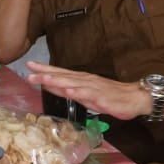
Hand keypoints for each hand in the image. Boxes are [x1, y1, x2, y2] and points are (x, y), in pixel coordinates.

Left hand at [24, 62, 148, 118]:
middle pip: (63, 76)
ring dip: (59, 81)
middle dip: (46, 74)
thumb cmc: (109, 96)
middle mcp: (85, 81)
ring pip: (74, 84)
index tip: (29, 65)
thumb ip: (67, 89)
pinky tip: (69, 91)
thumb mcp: (84, 94)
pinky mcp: (102, 98)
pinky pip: (89, 95)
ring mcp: (94, 88)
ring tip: (44, 79)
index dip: (45, 69)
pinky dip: (78, 93)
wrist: (134, 98)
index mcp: (80, 80)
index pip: (60, 72)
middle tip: (30, 72)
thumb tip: (48, 85)